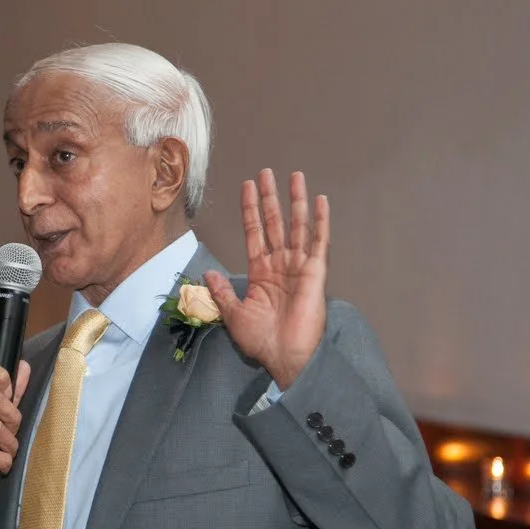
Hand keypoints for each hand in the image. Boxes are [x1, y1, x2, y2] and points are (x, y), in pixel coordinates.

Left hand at [204, 169, 328, 388]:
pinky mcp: (315, 272)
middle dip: (270, 198)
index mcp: (260, 272)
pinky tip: (320, 200)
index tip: (247, 186)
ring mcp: (298, 266)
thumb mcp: (233, 315)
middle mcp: (280, 264)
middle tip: (266, 172)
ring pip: (297, 226)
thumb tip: (208, 273)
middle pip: (274, 223)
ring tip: (294, 176)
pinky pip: (319, 242)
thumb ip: (222, 292)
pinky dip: (321, 221)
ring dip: (295, 201)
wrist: (285, 356)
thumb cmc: (261, 340)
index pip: (254, 232)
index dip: (251, 209)